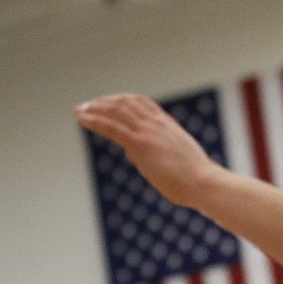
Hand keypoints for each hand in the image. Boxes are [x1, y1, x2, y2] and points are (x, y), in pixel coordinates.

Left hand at [76, 95, 221, 206]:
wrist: (203, 183)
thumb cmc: (192, 180)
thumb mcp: (172, 159)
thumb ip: (152, 152)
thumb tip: (133, 152)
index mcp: (167, 124)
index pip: (141, 103)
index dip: (121, 100)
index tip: (107, 103)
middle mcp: (157, 123)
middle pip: (126, 102)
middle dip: (104, 102)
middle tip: (86, 106)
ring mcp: (149, 132)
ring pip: (117, 111)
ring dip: (95, 108)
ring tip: (79, 110)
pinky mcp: (141, 144)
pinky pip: (113, 127)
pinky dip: (95, 120)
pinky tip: (82, 119)